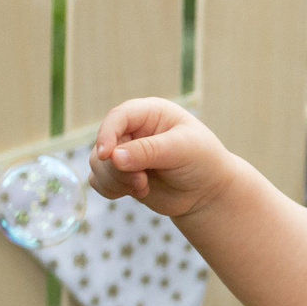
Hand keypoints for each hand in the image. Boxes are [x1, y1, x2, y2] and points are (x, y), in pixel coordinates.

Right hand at [88, 98, 230, 217]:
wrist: (208, 192)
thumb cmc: (202, 162)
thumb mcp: (182, 150)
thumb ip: (148, 151)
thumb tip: (113, 157)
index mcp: (149, 113)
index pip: (119, 117)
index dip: (108, 134)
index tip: (107, 155)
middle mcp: (132, 130)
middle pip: (105, 145)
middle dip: (118, 168)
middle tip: (142, 182)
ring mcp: (124, 152)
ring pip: (98, 165)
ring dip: (116, 181)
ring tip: (143, 187)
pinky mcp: (120, 174)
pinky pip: (98, 181)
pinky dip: (111, 190)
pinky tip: (137, 192)